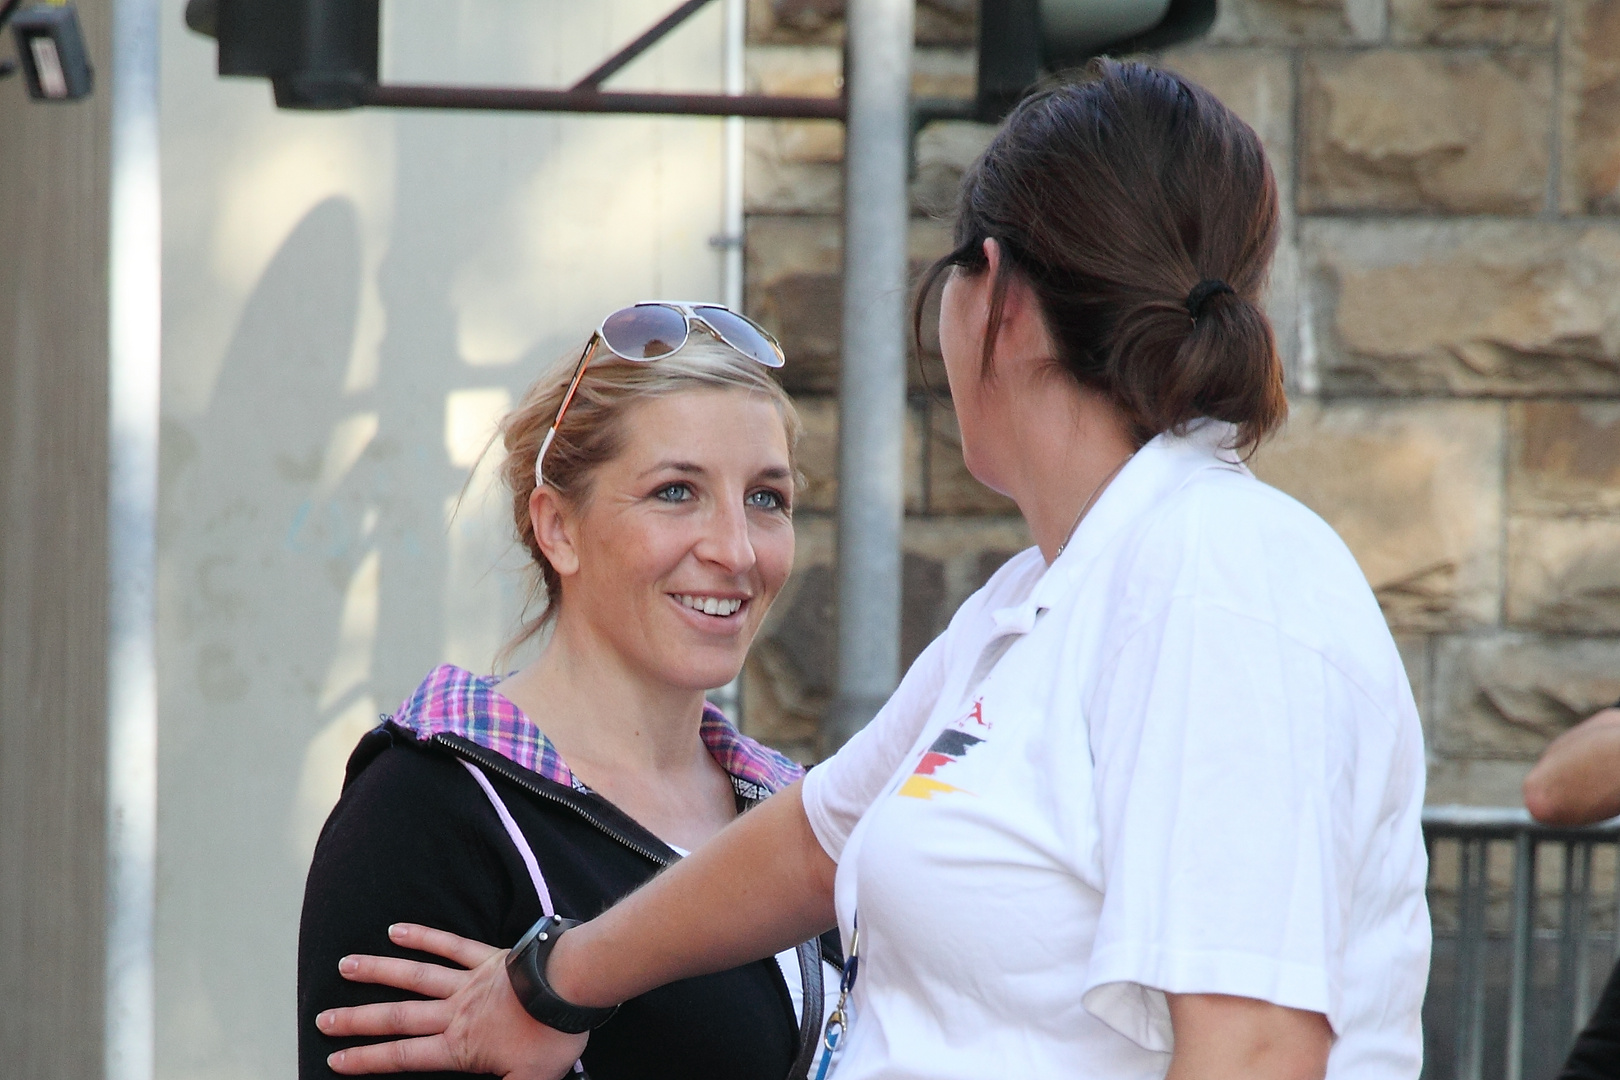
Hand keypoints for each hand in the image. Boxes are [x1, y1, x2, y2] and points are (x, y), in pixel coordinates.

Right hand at [317, 923, 588, 1078]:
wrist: (574, 988)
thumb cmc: (553, 1037)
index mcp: (460, 1046)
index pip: (403, 1057)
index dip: (367, 1060)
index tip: (335, 1059)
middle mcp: (455, 1012)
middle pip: (397, 1016)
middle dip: (357, 1020)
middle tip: (322, 1018)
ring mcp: (468, 981)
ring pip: (414, 976)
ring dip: (378, 971)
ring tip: (345, 965)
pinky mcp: (486, 957)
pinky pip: (449, 944)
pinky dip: (422, 936)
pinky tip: (397, 929)